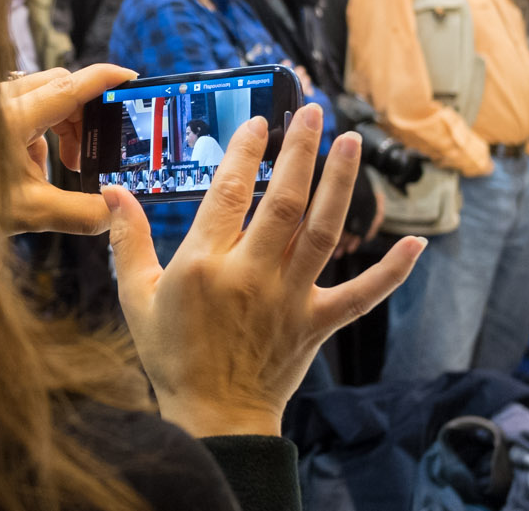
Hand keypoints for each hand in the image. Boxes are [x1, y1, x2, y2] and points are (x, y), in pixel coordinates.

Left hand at [1, 64, 136, 235]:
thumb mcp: (29, 213)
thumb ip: (79, 212)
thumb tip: (114, 215)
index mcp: (15, 115)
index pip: (74, 84)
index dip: (108, 79)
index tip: (134, 79)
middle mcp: (2, 99)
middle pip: (62, 87)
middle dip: (85, 118)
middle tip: (90, 156)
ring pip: (44, 98)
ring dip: (63, 129)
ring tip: (63, 166)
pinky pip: (24, 112)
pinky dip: (40, 135)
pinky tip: (31, 171)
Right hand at [106, 104, 425, 437]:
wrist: (214, 416)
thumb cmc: (173, 355)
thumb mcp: (137, 297)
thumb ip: (127, 240)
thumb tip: (113, 193)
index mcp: (203, 266)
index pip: (226, 193)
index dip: (244, 152)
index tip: (258, 123)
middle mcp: (251, 277)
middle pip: (282, 202)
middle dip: (300, 151)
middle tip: (311, 112)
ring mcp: (289, 300)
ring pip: (321, 232)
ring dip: (340, 184)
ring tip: (350, 143)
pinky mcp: (317, 323)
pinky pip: (361, 294)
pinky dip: (391, 271)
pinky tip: (415, 243)